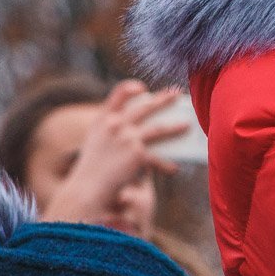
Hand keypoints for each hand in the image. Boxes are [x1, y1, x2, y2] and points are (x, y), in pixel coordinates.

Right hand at [39, 80, 188, 223]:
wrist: (87, 188)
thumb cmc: (93, 166)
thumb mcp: (97, 140)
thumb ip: (112, 127)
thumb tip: (142, 122)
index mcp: (103, 118)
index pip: (118, 94)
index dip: (131, 88)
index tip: (142, 87)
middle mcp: (116, 124)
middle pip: (145, 108)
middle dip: (163, 100)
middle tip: (177, 93)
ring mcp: (127, 137)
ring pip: (158, 128)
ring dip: (175, 127)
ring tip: (187, 125)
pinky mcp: (137, 153)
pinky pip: (157, 157)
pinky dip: (166, 164)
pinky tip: (174, 168)